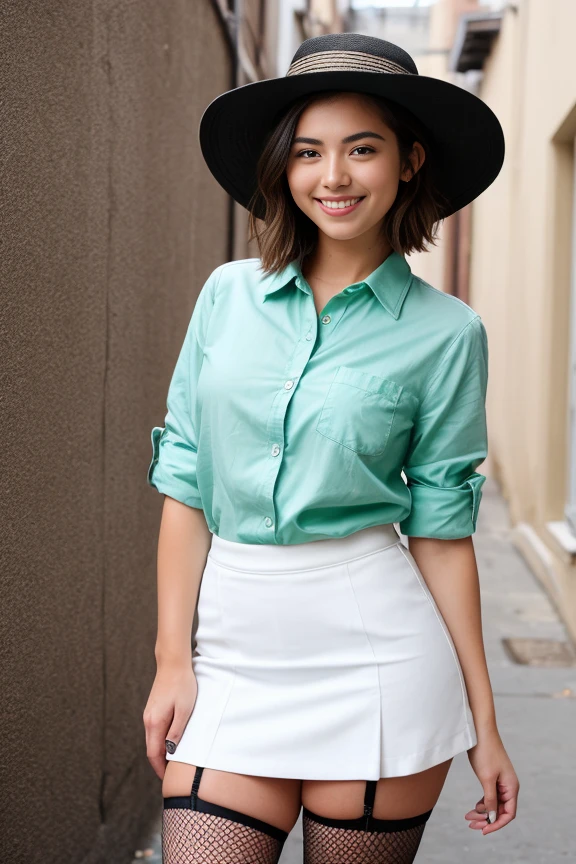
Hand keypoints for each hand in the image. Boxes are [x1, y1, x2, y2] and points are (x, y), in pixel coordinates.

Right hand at [143, 661, 197, 778]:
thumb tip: (171, 751)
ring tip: (174, 762)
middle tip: (172, 775)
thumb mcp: (184, 710)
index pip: (153, 753)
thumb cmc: (182, 685)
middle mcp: (148, 720)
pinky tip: (172, 743)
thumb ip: (177, 731)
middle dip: (160, 763)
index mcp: (155, 723)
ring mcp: (149, 714)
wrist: (173, 663)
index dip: (160, 769)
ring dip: (161, 752)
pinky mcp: (153, 709)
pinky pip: (155, 731)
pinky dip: (161, 741)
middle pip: (152, 748)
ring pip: (153, 740)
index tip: (167, 780)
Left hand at [466, 729, 518, 833]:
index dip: (497, 824)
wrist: (479, 730)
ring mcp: (501, 781)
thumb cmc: (485, 751)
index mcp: (511, 787)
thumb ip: (490, 799)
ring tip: (468, 818)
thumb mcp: (486, 778)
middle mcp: (509, 786)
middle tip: (471, 825)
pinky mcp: (492, 777)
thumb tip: (493, 816)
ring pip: (494, 804)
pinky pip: (489, 796)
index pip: (509, 813)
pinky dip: (482, 803)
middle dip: (486, 819)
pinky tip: (473, 807)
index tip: (483, 830)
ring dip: (482, 812)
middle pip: (500, 810)